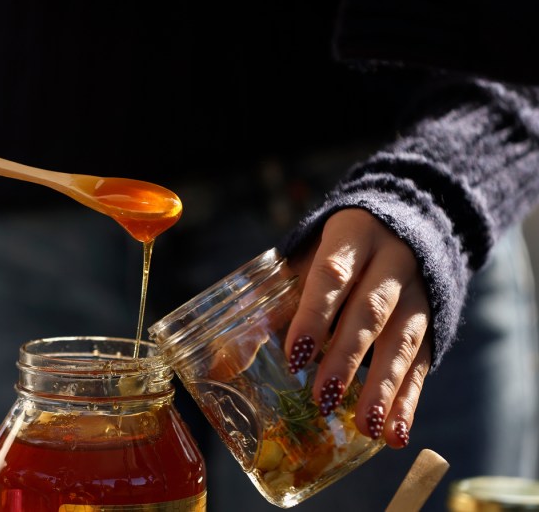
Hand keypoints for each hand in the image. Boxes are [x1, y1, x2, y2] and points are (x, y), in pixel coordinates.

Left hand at [286, 208, 430, 448]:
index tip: (295, 355)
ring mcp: (418, 292)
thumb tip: (226, 362)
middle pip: (370, 311)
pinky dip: (408, 401)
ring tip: (366, 426)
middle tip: (324, 398)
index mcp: (352, 236)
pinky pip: (422, 363)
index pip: (332, 274)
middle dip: (346, 357)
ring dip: (383, 387)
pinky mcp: (433, 322)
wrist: (407, 225)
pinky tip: (394, 433)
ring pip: (403, 341)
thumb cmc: (340, 251)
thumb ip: (274, 301)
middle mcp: (392, 261)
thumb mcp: (308, 258)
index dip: (314, 314)